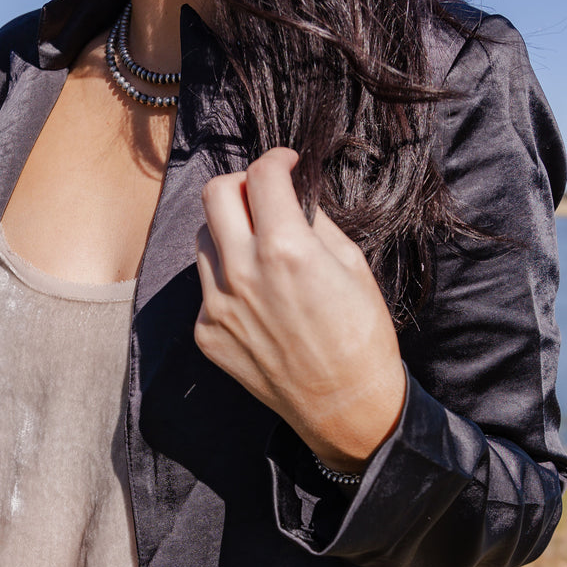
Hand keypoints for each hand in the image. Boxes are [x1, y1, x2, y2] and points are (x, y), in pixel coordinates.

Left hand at [195, 147, 406, 473]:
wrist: (346, 407)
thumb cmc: (361, 336)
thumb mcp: (352, 265)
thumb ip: (314, 222)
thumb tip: (292, 194)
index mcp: (286, 250)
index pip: (261, 176)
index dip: (276, 159)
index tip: (286, 164)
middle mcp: (243, 274)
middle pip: (214, 194)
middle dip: (241, 184)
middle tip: (262, 197)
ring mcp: (218, 306)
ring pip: (205, 240)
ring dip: (229, 232)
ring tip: (261, 251)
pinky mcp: (207, 334)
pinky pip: (207, 288)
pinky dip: (228, 280)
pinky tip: (259, 300)